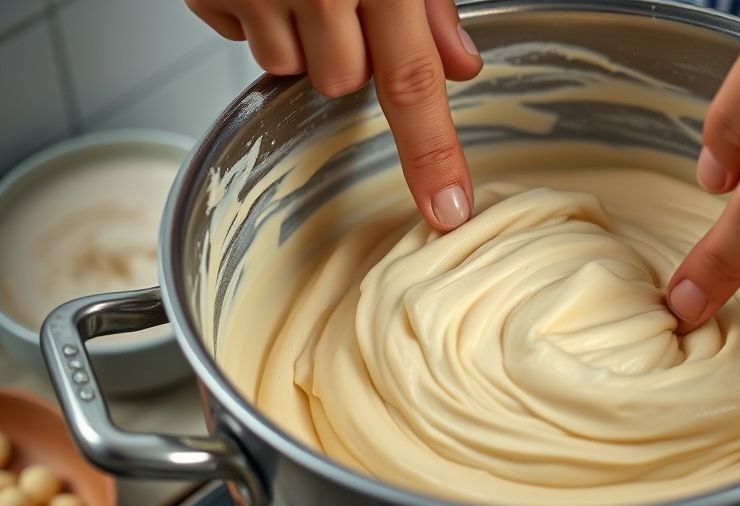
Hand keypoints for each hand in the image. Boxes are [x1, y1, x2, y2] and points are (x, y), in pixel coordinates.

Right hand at [185, 0, 482, 230]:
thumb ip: (433, 3)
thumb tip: (462, 65)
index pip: (413, 81)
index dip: (433, 154)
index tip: (445, 211)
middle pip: (340, 81)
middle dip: (349, 54)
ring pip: (287, 67)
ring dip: (298, 36)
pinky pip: (237, 35)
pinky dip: (252, 14)